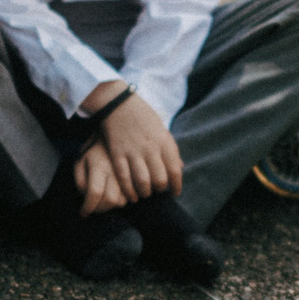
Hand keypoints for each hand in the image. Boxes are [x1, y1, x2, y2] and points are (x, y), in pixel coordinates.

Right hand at [73, 83, 181, 216]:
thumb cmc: (143, 117)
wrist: (119, 103)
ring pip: (143, 182)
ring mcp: (133, 152)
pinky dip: (129, 191)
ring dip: (145, 192)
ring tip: (145, 192)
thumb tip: (180, 168)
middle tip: (157, 190)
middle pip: (159, 180)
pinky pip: (124, 178)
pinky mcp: (117, 154)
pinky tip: (132, 196)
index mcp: (164, 142)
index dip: (177, 186)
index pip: (175, 171)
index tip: (175, 192)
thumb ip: (171, 150)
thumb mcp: (162, 131)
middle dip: (160, 189)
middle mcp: (150, 148)